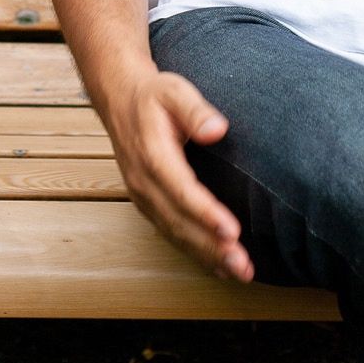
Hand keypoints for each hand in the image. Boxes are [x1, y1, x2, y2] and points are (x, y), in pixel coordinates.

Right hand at [107, 68, 252, 283]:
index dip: (205, 213)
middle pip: (179, 221)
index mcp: (152, 154)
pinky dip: (195, 252)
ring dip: (207, 256)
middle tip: (243, 264)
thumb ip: (196, 110)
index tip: (231, 231)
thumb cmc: (153, 96)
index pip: (181, 189)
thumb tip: (218, 129)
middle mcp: (144, 181)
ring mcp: (143, 196)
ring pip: (175, 233)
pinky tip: (218, 266)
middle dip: (211, 246)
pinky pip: (171, 233)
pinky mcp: (148, 204)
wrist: (120, 101)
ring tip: (239, 271)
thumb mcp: (174, 91)